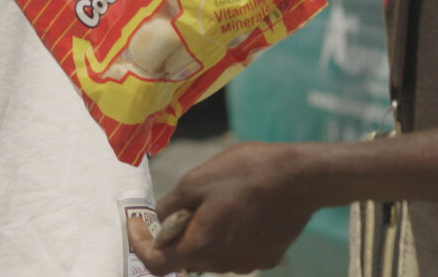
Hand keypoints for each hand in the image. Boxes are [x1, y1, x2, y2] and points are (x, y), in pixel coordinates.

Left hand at [129, 141, 320, 274]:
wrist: (301, 178)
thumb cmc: (246, 173)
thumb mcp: (197, 180)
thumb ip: (170, 206)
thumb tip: (156, 221)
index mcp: (201, 246)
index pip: (156, 265)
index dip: (139, 244)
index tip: (136, 222)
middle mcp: (222, 264)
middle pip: (185, 257)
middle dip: (175, 233)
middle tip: (181, 202)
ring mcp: (246, 263)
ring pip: (211, 253)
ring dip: (203, 232)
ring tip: (217, 199)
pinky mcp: (266, 257)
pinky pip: (235, 249)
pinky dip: (228, 234)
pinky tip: (240, 208)